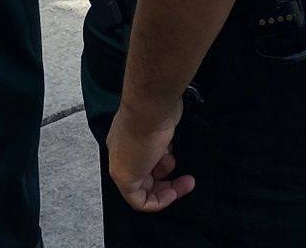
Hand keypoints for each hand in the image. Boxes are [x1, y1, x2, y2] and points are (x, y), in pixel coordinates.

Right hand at [106, 98, 192, 213]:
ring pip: (156, 166)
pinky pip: (162, 149)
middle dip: (167, 185)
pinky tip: (171, 143)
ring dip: (167, 166)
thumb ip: (133, 192)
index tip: (173, 193)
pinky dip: (168, 151)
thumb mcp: (128, 173)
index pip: (136, 198)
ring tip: (171, 154)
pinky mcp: (152, 130)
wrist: (151, 104)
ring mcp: (139, 141)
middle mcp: (126, 155)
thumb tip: (140, 199)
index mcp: (118, 168)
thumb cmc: (140, 137)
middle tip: (186, 182)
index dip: (157, 201)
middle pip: (148, 183)